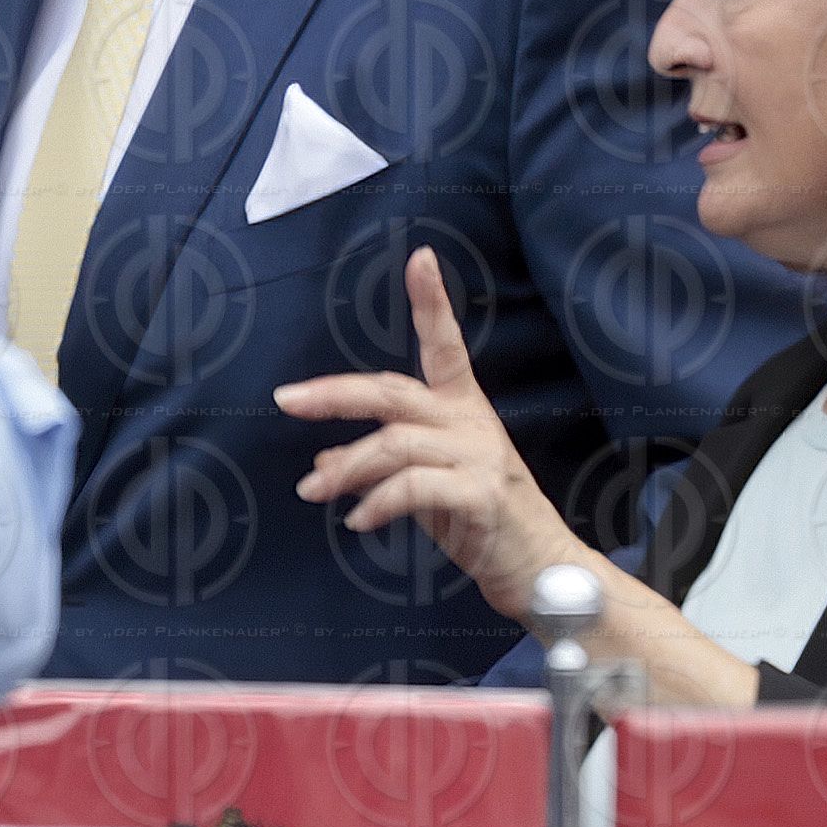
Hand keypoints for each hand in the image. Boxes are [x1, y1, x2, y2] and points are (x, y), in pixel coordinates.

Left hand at [277, 248, 585, 621]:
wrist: (540, 570)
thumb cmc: (483, 523)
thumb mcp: (426, 489)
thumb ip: (382, 467)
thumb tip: (324, 460)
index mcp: (462, 409)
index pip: (445, 344)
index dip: (432, 301)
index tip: (420, 256)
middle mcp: (471, 422)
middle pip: (394, 391)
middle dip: (335, 394)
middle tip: (286, 400)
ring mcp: (479, 456)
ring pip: (396, 443)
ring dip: (346, 467)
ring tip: (315, 491)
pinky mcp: (482, 494)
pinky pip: (415, 488)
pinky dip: (378, 503)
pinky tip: (358, 521)